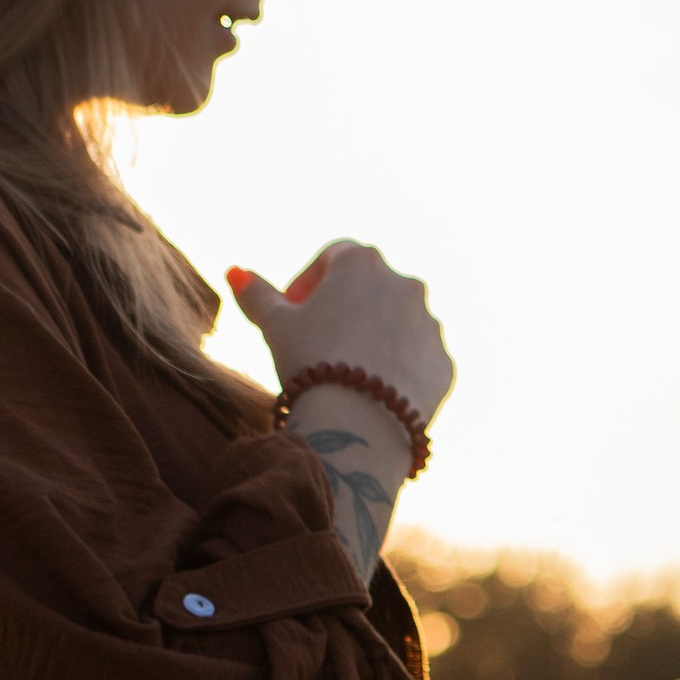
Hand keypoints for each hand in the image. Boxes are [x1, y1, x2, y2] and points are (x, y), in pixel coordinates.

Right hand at [227, 244, 453, 584]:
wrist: (359, 423)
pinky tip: (371, 394)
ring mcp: (430, 325)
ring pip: (398, 323)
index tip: (293, 311)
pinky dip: (398, 369)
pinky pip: (418, 359)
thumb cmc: (311, 362)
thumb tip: (235, 272)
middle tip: (317, 342)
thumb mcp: (274, 326)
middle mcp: (406, 284)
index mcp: (364, 263)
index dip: (310, 281)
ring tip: (345, 373)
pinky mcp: (444, 364)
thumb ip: (257, 295)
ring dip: (374, 338)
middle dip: (345, 308)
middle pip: (371, 288)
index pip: (335, 256)